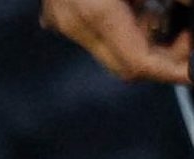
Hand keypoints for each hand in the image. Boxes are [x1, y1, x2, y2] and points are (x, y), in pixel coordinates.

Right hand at [41, 0, 191, 81]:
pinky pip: (90, 32)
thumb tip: (190, 19)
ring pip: (106, 50)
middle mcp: (73, 22)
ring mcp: (60, 18)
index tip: (190, 73)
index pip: (136, 62)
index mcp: (97, 12)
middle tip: (185, 40)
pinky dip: (118, 28)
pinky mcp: (55, 11)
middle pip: (120, 64)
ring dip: (138, 40)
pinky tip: (130, 6)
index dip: (169, 71)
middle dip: (158, 59)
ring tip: (158, 13)